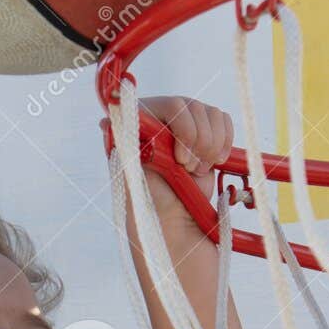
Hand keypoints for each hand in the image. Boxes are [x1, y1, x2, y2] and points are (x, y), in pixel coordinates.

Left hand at [138, 96, 234, 232]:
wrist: (178, 224)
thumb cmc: (151, 203)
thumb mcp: (134, 173)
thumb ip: (126, 144)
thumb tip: (104, 122)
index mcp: (138, 125)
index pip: (168, 105)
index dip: (181, 128)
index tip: (179, 160)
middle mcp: (161, 121)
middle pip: (192, 106)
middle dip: (196, 142)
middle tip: (187, 169)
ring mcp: (184, 126)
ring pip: (211, 113)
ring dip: (210, 145)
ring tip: (196, 170)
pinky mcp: (206, 135)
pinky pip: (224, 122)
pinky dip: (223, 143)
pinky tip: (211, 162)